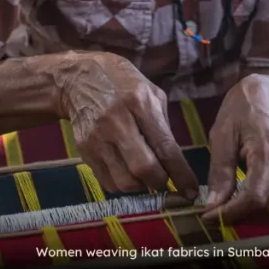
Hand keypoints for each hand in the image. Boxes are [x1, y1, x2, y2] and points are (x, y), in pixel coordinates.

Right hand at [58, 52, 199, 197]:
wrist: (78, 78)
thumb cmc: (122, 82)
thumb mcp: (150, 92)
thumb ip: (163, 126)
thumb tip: (174, 161)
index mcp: (139, 102)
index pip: (164, 146)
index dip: (181, 173)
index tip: (191, 191)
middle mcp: (117, 122)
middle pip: (143, 169)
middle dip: (160, 182)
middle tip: (164, 179)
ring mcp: (97, 138)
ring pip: (124, 182)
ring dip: (141, 186)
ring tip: (145, 177)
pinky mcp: (83, 150)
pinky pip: (107, 181)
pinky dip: (122, 185)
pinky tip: (127, 173)